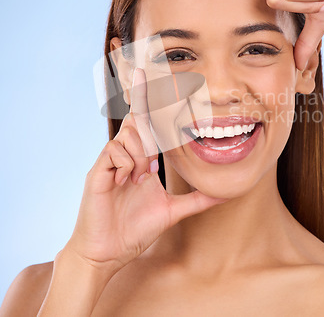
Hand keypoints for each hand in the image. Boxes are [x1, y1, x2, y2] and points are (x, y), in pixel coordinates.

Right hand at [65, 68, 228, 273]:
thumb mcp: (173, 211)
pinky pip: (114, 151)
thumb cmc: (135, 230)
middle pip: (137, 118)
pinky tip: (126, 182)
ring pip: (129, 133)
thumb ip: (198, 199)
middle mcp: (126, 154)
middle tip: (154, 163)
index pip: (146, 122)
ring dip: (142, 154)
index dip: (148, 96)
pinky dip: (127, 164)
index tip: (146, 69)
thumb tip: (225, 193)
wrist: (108, 253)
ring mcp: (110, 161)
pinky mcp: (98, 171)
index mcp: (142, 159)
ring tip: (140, 179)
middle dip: (148, 124)